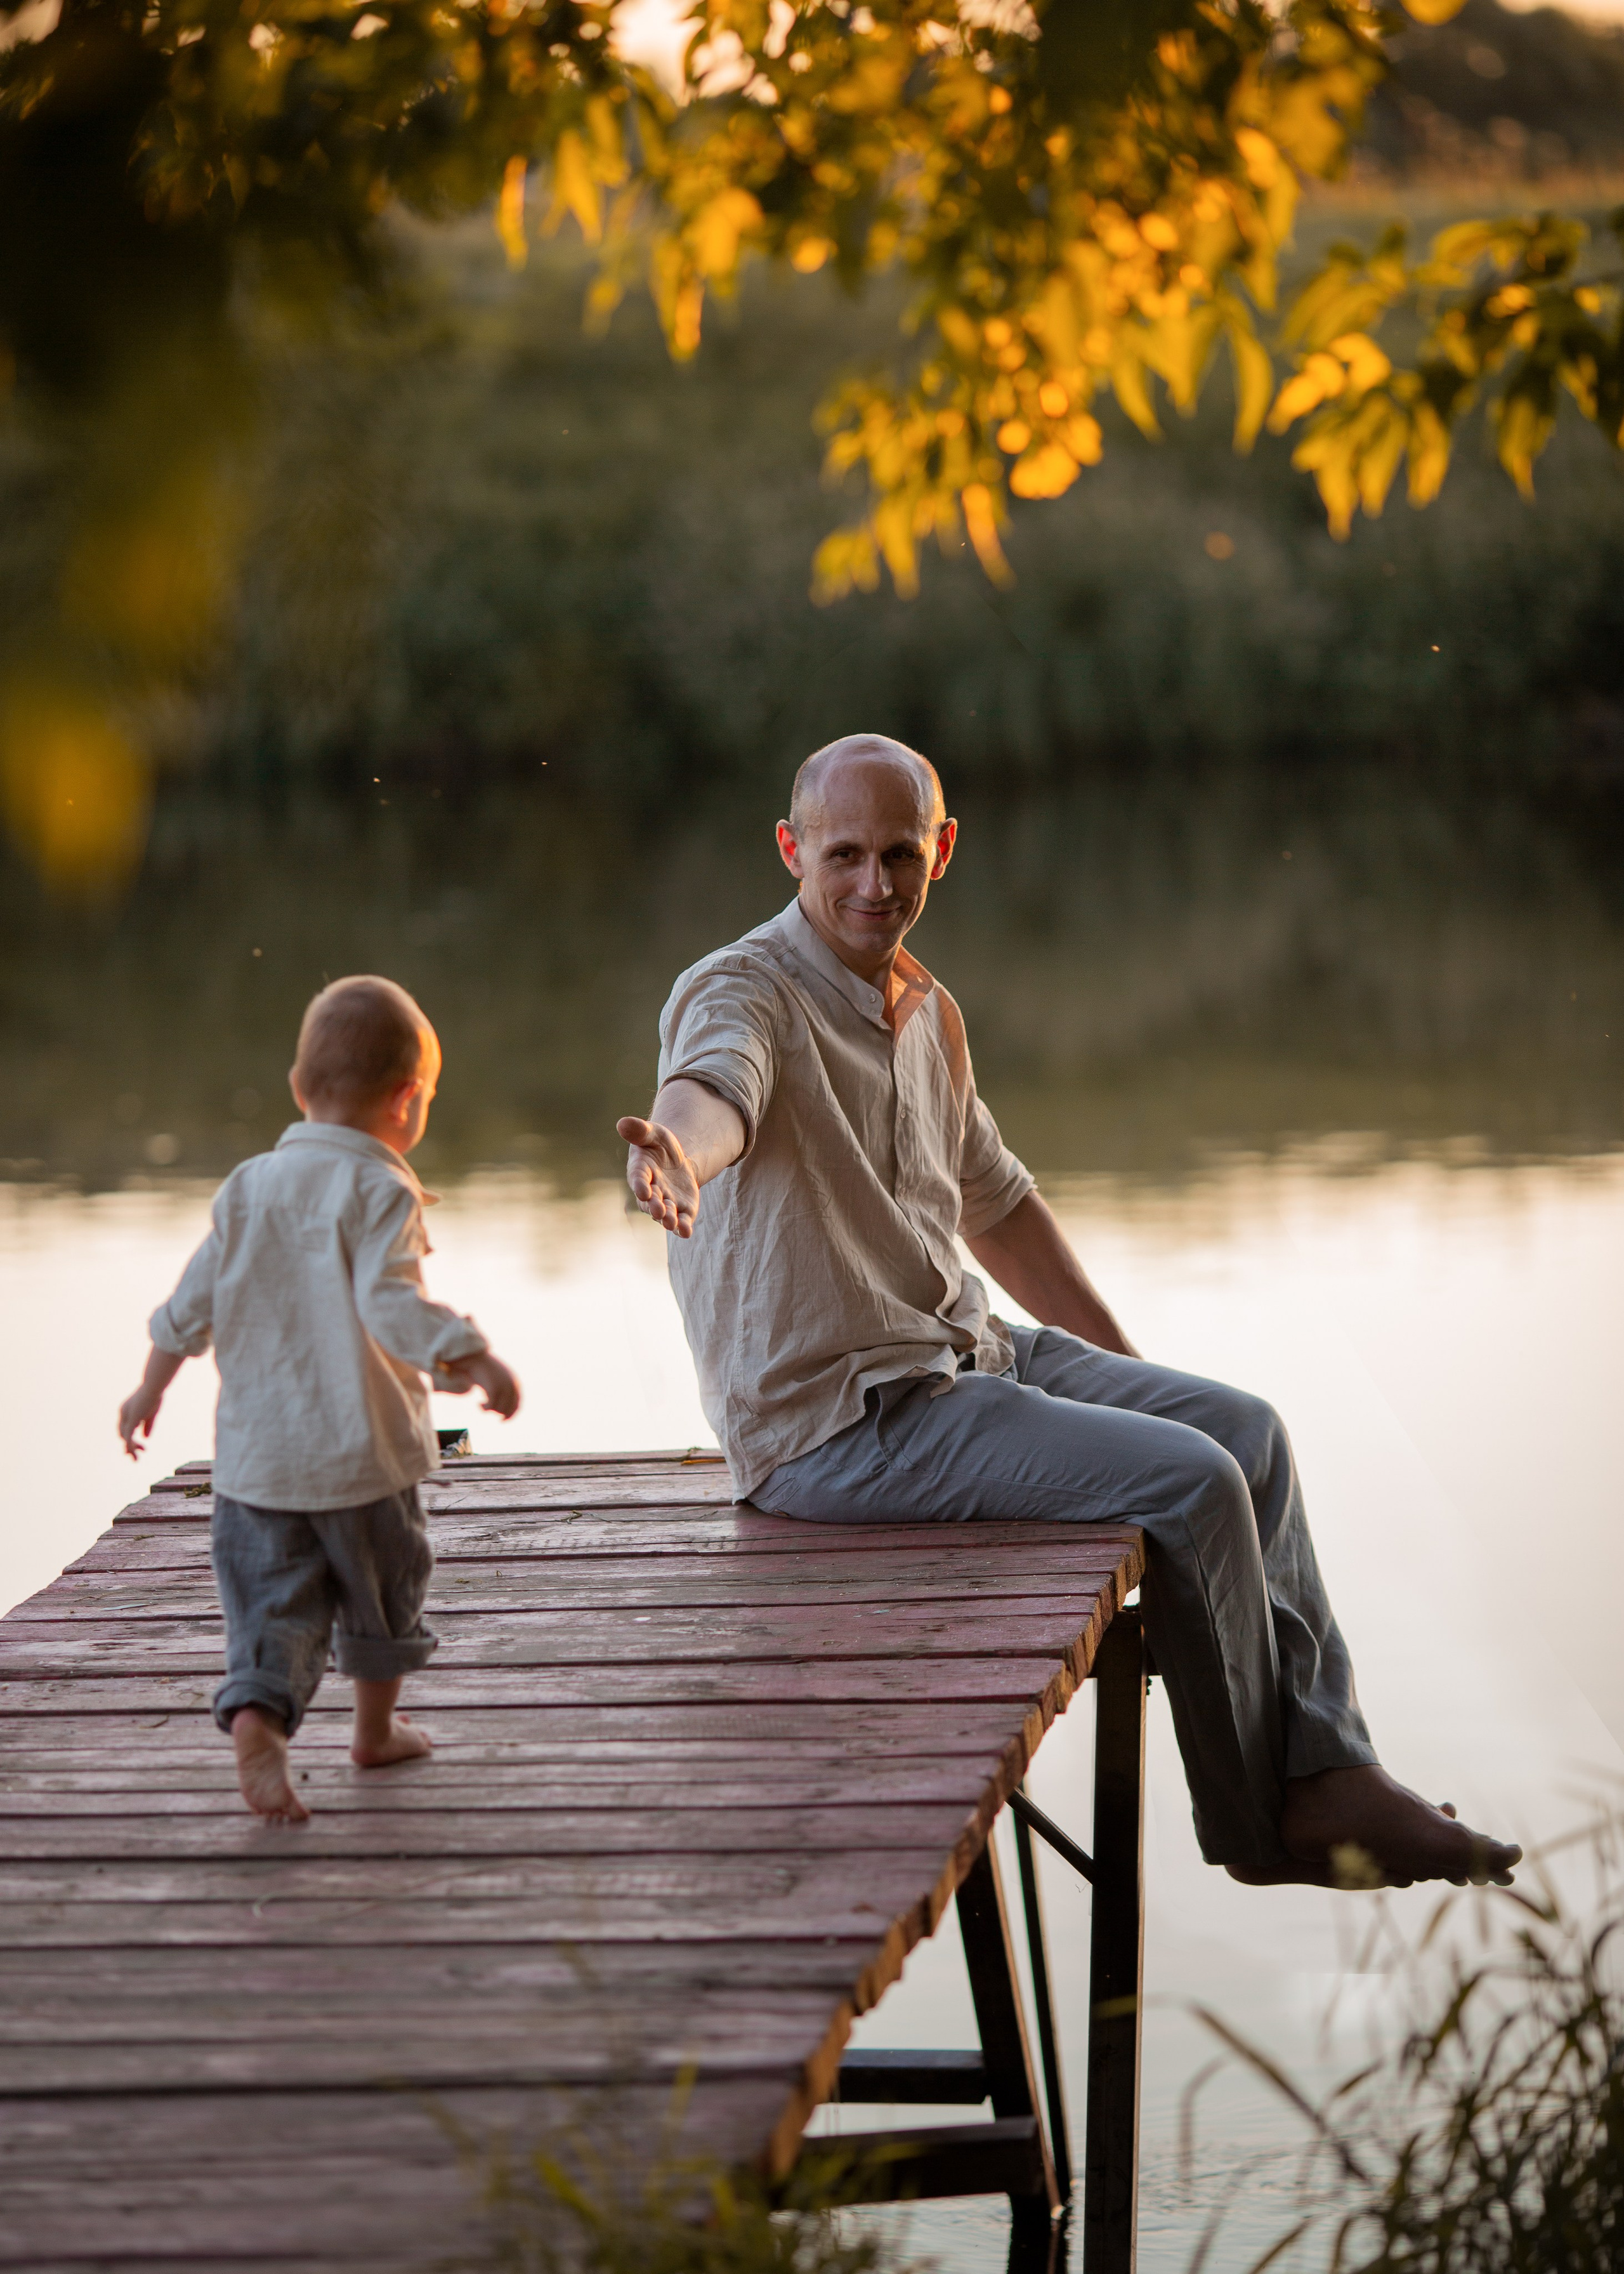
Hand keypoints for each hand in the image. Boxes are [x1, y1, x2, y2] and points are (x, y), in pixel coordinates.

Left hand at [118, 1384, 163, 1458]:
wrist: (154, 1386)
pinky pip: (128, 1438)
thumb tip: (145, 1437)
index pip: (125, 1427)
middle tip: (137, 1456)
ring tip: (136, 1459)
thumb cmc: (155, 1395)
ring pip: (124, 1437)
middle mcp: (123, 1413)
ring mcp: (125, 1417)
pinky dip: (131, 1447)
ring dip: (130, 1449)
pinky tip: (135, 1454)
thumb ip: (148, 1425)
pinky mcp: (131, 1420)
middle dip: (129, 1446)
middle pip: (122, 1433)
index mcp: (126, 1410)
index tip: (141, 1447)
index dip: (130, 1438)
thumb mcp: (152, 1413)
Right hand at [445, 1350, 520, 1418]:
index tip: (503, 1420)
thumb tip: (504, 1410)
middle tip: (490, 1413)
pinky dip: (484, 1408)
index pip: (518, 1404)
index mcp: (515, 1382)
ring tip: (482, 1405)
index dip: (511, 1414)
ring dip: (490, 1410)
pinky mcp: (494, 1389)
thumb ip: (504, 1391)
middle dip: (500, 1414)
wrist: (475, 1357)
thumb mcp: (498, 1379)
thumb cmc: (485, 1369)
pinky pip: (491, 1407)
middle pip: (509, 1408)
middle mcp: (512, 1385)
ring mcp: (504, 1387)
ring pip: (500, 1409)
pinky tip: (478, 1404)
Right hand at [617, 1116, 701, 1237]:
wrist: (677, 1161)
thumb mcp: (654, 1133)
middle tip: (659, 1211)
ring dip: (668, 1219)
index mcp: (640, 1170)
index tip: (643, 1190)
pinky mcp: (682, 1210)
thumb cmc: (659, 1145)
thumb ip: (640, 1130)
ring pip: (665, 1214)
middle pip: (650, 1201)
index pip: (638, 1178)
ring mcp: (666, 1202)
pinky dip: (683, 1227)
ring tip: (672, 1223)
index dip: (640, 1185)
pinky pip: (681, 1221)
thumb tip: (622, 1123)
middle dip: (654, 1206)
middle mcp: (651, 1190)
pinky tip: (686, 1231)